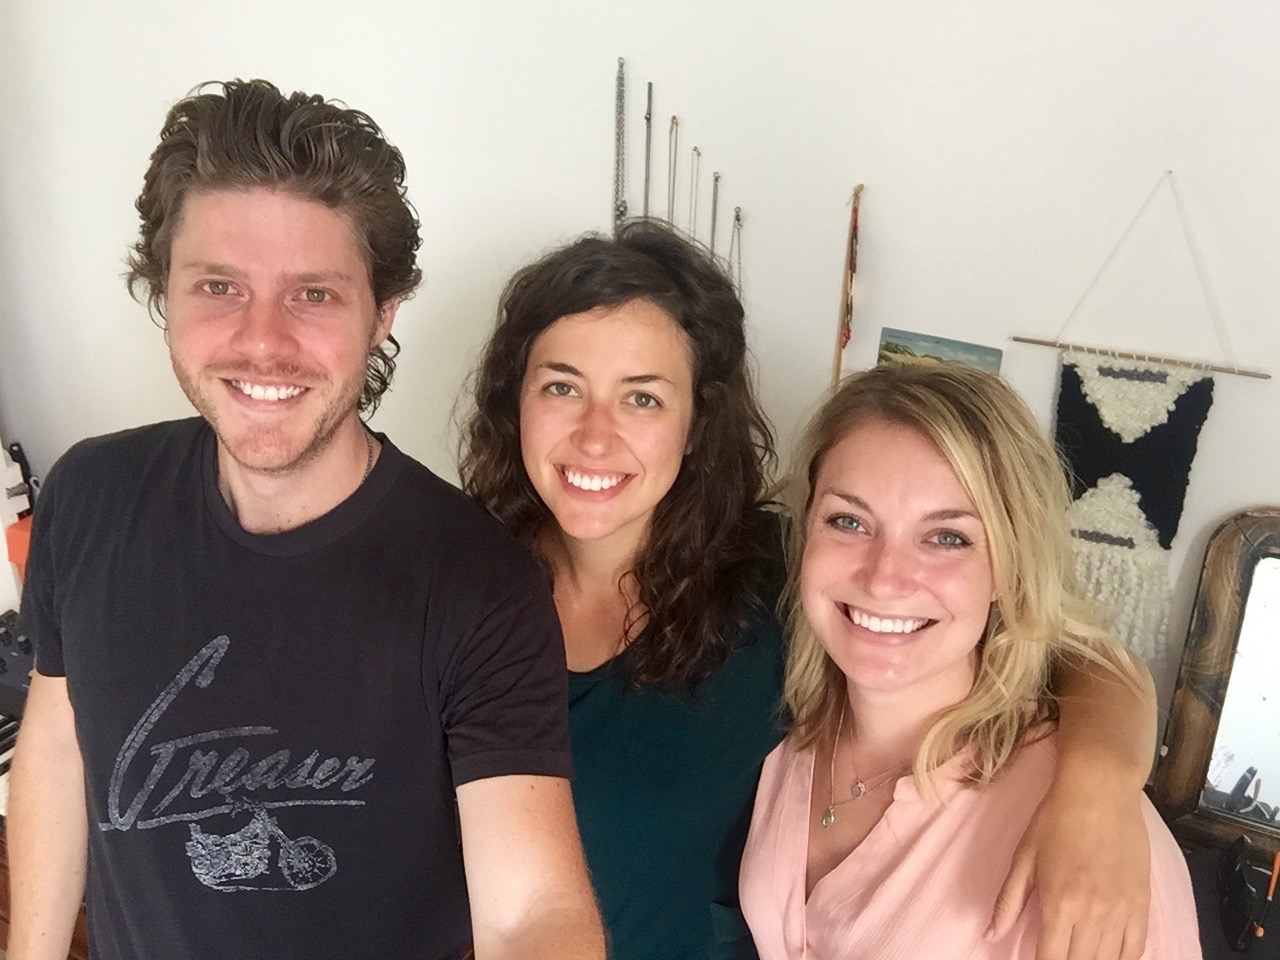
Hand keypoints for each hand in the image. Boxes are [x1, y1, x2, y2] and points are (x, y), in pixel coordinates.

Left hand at [987, 775, 1150, 959]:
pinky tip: (1110, 958)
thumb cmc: (1056, 818)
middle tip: (1056, 957)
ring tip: (1079, 956)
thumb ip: (1008, 900)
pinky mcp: (1142, 902)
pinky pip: (1137, 948)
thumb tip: (990, 935)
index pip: (1051, 959)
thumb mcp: (1024, 856)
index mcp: (1059, 903)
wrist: (1101, 790)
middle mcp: (1093, 913)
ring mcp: (1122, 910)